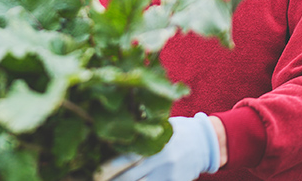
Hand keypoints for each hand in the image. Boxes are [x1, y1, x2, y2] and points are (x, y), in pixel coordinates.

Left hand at [94, 113, 219, 180]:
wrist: (205, 143)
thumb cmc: (177, 130)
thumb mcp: (160, 126)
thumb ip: (141, 132)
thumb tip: (113, 132)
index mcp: (153, 144)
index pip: (126, 158)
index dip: (109, 167)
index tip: (96, 173)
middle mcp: (160, 161)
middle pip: (131, 177)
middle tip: (97, 180)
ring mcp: (168, 175)